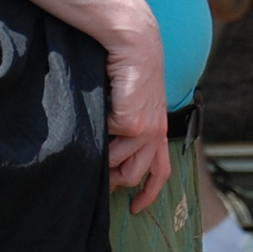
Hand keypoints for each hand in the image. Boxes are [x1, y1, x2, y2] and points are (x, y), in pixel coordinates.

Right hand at [102, 11, 172, 215]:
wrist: (134, 42)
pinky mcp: (132, 123)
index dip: (148, 194)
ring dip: (102, 156)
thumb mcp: (134, 102)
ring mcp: (146, 130)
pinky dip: (96, 131)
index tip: (134, 209)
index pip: (160, 172)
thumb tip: (109, 154)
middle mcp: (157, 133)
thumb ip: (128, 127)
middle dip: (115, 181)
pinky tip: (96, 112)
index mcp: (160, 130)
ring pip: (117, 163)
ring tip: (93, 139)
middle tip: (99, 178)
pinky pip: (105, 141)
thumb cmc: (129, 70)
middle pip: (134, 175)